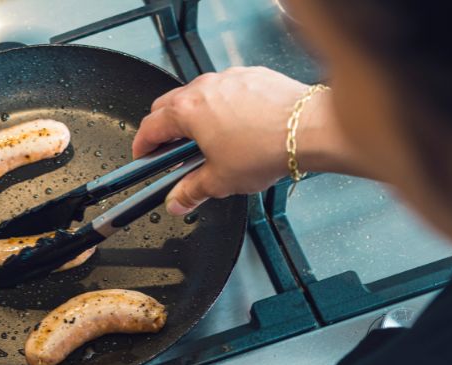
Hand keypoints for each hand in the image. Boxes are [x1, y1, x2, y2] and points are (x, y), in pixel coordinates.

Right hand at [133, 66, 333, 214]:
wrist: (309, 128)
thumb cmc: (267, 148)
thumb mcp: (220, 180)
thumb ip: (191, 191)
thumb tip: (178, 201)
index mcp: (187, 111)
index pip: (150, 127)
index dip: (142, 146)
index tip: (144, 157)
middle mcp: (204, 88)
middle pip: (169, 106)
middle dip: (164, 129)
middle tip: (170, 152)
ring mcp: (229, 78)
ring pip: (198, 95)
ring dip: (194, 116)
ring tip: (207, 142)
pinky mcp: (252, 75)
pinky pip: (226, 89)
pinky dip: (222, 106)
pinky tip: (236, 128)